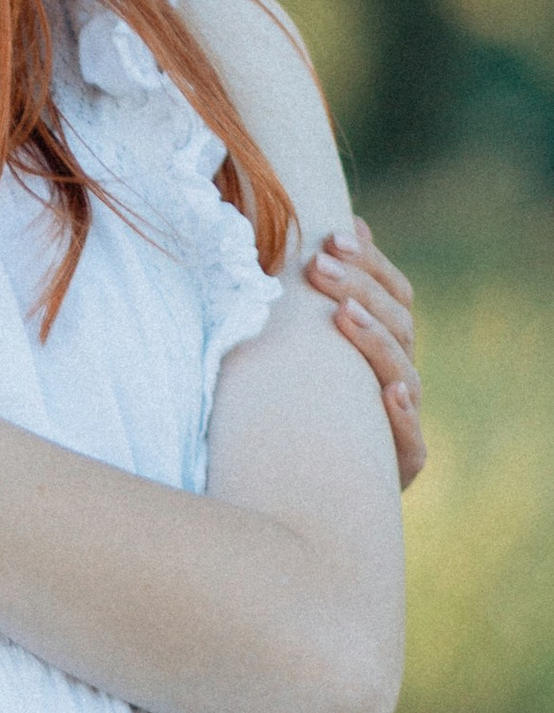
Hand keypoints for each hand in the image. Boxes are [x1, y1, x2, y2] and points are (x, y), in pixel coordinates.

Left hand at [305, 217, 424, 487]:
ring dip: (375, 341)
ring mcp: (402, 419)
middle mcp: (400, 376)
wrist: (302, 490)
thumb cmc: (303, 403)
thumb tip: (348, 222)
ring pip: (402, 372)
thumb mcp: (308, 346)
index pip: (393, 292)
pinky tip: (390, 392)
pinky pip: (411, 441)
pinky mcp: (400, 465)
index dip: (370, 263)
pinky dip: (402, 414)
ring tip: (344, 314)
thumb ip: (330, 289)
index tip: (332, 238)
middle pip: (398, 324)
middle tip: (319, 266)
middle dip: (360, 290)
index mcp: (386, 343)